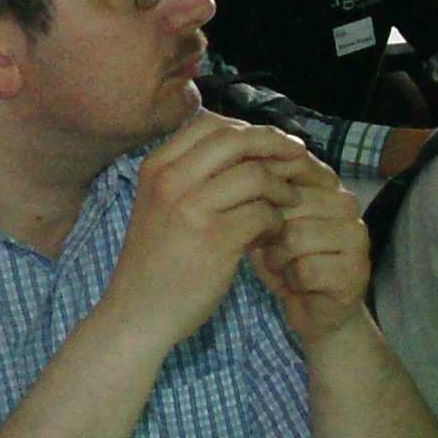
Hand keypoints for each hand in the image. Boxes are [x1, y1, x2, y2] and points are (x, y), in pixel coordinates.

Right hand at [102, 115, 304, 353]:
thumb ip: (190, 175)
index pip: (211, 124)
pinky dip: (277, 219)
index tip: (273, 144)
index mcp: (157, 168)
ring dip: (283, 185)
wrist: (137, 313)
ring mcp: (192, 209)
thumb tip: (244, 145)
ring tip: (291, 201)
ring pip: (256, 174)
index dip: (250, 129)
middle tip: (300, 159)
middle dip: (276, 145)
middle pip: (237, 140)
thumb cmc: (155, 261)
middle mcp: (171, 181)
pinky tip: (275, 231)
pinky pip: (263, 213)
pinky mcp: (215, 240)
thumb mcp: (160, 205)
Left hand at [247, 159, 374, 343]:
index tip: (254, 215)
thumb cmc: (289, 262)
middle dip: (268, 234)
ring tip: (286, 268)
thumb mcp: (269, 224)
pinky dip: (292, 281)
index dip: (263, 192)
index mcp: (328, 185)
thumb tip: (243, 174)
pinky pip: (305, 269)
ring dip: (278, 260)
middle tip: (273, 252)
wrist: (317, 312)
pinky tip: (299, 286)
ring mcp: (357, 237)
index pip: (292, 167)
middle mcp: (348, 204)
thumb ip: (262, 197)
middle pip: (288, 204)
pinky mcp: (356, 270)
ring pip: (294, 238)